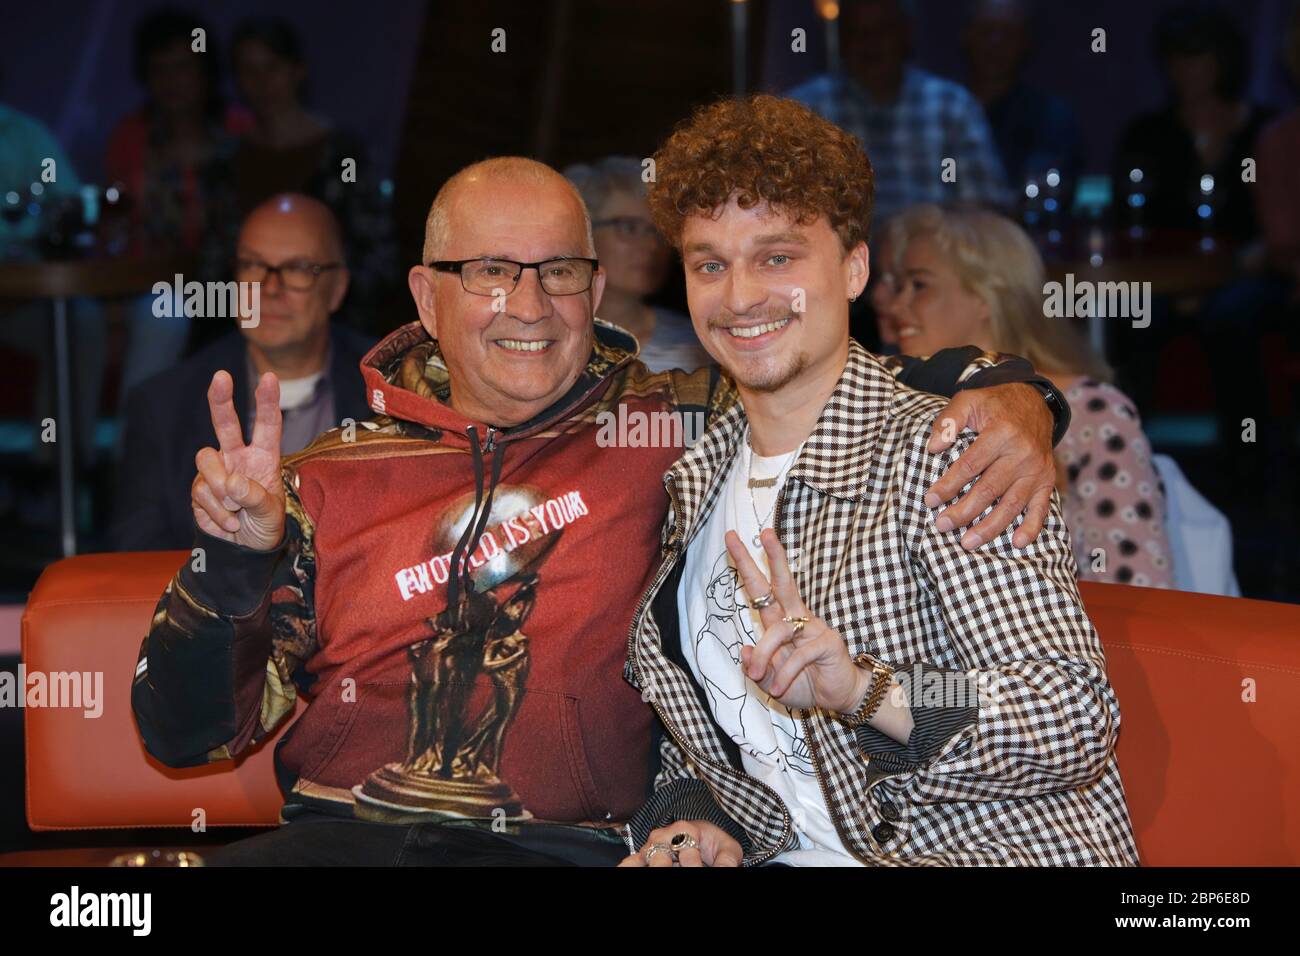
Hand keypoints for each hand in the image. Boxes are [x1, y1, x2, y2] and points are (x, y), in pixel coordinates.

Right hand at [190, 370, 284, 550]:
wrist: (243, 551)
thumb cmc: (264, 526)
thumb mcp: (270, 515)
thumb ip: (255, 497)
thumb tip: (232, 483)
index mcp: (264, 457)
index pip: (267, 426)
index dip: (267, 402)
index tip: (269, 378)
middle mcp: (238, 456)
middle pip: (226, 423)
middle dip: (221, 400)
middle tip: (221, 376)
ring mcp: (216, 470)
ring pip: (206, 460)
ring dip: (220, 488)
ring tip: (236, 511)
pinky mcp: (199, 488)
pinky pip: (201, 492)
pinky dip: (216, 512)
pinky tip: (229, 523)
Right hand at [618, 820, 742, 866]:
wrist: (699, 836)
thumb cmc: (713, 843)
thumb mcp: (727, 848)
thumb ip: (727, 859)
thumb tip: (725, 870)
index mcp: (686, 829)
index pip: (688, 853)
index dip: (693, 865)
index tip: (699, 868)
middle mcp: (664, 835)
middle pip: (661, 859)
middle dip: (665, 867)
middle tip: (675, 869)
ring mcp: (651, 846)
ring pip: (645, 859)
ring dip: (648, 865)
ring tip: (650, 868)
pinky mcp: (642, 856)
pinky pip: (630, 861)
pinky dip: (627, 866)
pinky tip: (621, 870)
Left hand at [725, 529, 864, 714]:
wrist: (837, 699)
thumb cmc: (803, 684)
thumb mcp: (770, 681)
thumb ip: (756, 668)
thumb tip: (744, 651)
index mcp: (779, 621)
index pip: (761, 589)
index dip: (747, 565)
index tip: (731, 540)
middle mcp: (796, 618)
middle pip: (781, 583)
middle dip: (773, 558)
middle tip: (764, 533)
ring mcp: (814, 628)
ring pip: (779, 628)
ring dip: (764, 654)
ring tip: (758, 677)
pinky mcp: (827, 644)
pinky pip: (799, 656)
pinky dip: (784, 674)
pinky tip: (778, 688)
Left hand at [924, 383, 1054, 550]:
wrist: (1034, 403)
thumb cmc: (995, 405)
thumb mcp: (968, 400)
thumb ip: (948, 420)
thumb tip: (933, 447)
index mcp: (1001, 433)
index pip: (970, 465)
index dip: (949, 485)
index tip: (930, 500)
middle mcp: (1022, 454)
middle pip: (988, 490)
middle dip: (963, 511)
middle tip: (942, 525)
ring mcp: (1036, 470)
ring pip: (1011, 505)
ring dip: (989, 527)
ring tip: (967, 542)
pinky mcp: (1046, 481)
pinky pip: (1040, 508)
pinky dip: (1031, 527)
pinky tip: (1018, 543)